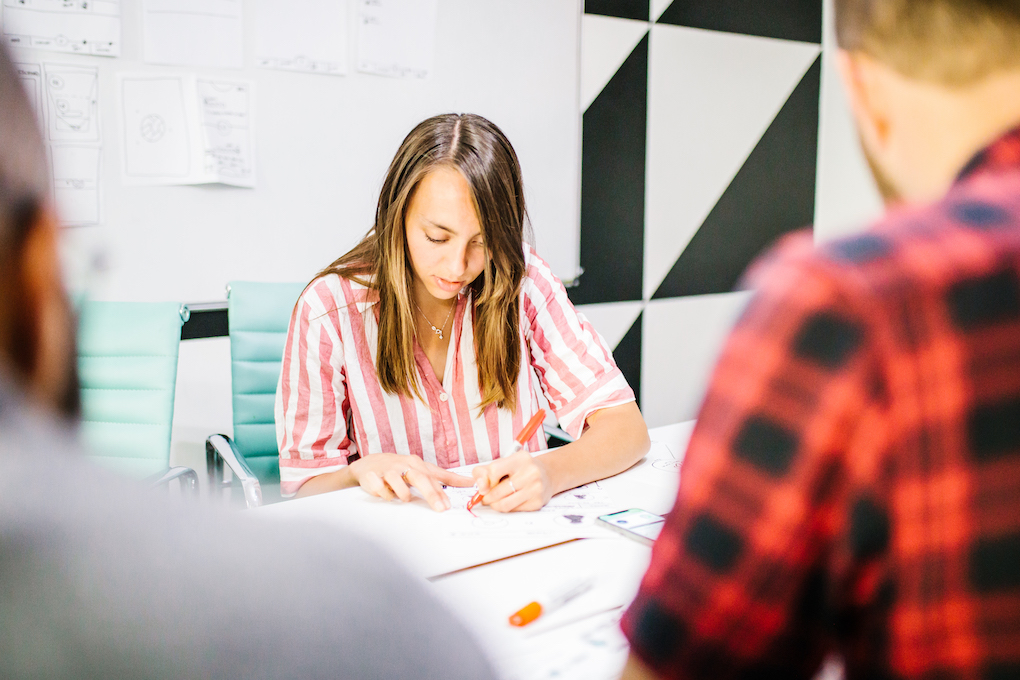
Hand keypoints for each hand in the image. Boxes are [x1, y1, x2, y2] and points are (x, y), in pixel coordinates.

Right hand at [348, 453, 472, 511]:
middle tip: (440, 509)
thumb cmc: (401, 468)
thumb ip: (445, 477)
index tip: (448, 506)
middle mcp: (404, 464)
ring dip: (403, 492)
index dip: (441, 492)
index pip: (432, 478)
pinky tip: (387, 496)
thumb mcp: (423, 470)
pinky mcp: (373, 476)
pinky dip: (384, 493)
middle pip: (420, 478)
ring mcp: (388, 469)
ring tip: (405, 499)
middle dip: (431, 494)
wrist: (370, 464)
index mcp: (417, 464)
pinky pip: (379, 486)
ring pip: (397, 480)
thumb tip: (469, 482)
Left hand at [471, 450, 552, 511]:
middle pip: (498, 491)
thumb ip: (484, 472)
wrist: (546, 475)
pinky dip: (507, 508)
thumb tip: (480, 487)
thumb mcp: (502, 464)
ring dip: (494, 505)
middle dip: (487, 497)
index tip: (488, 483)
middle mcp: (530, 472)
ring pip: (504, 504)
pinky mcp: (537, 502)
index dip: (487, 480)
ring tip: (494, 502)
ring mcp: (536, 488)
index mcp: (520, 458)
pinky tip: (509, 501)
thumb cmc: (519, 469)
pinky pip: (514, 510)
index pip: (494, 470)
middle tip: (485, 498)